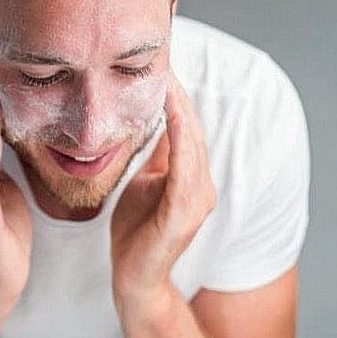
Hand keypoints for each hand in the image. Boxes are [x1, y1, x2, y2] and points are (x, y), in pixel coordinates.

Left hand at [110, 71, 216, 307]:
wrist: (134, 278)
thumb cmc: (137, 231)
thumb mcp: (145, 183)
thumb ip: (155, 157)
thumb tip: (152, 123)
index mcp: (192, 179)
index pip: (186, 129)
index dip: (176, 98)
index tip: (162, 67)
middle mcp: (202, 186)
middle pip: (193, 130)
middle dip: (179, 95)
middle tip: (165, 60)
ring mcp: (197, 200)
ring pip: (191, 143)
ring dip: (180, 109)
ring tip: (167, 79)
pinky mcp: (184, 213)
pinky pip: (184, 166)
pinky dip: (179, 136)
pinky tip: (170, 113)